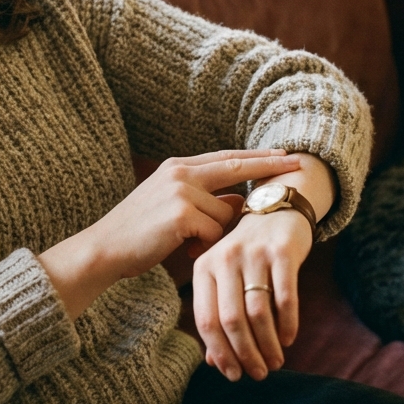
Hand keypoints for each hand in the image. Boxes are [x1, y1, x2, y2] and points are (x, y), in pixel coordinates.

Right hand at [96, 149, 302, 277]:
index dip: (256, 156)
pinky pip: (214, 232)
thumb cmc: (138, 234)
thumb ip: (203, 199)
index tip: (283, 154)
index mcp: (177, 166)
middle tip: (299, 163)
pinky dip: (204, 245)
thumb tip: (237, 201)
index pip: (226, 157)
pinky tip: (180, 246)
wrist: (105, 249)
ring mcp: (181, 190)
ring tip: (184, 241)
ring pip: (225, 212)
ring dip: (215, 232)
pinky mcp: (181, 213)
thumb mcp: (172, 208)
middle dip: (269, 166)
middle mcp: (180, 171)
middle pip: (236, 165)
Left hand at [192, 153, 331, 381]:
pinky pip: (285, 297)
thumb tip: (214, 363)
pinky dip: (288, 323)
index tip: (232, 374)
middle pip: (231, 320)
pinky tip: (289, 338)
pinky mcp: (282, 252)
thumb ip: (218, 313)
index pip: (205, 319)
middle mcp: (225, 259)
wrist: (276, 207)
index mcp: (204, 266)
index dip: (219, 352)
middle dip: (245, 354)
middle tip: (258, 374)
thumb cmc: (247, 252)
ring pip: (258, 312)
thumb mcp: (226, 276)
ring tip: (275, 362)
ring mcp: (254, 254)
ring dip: (268, 344)